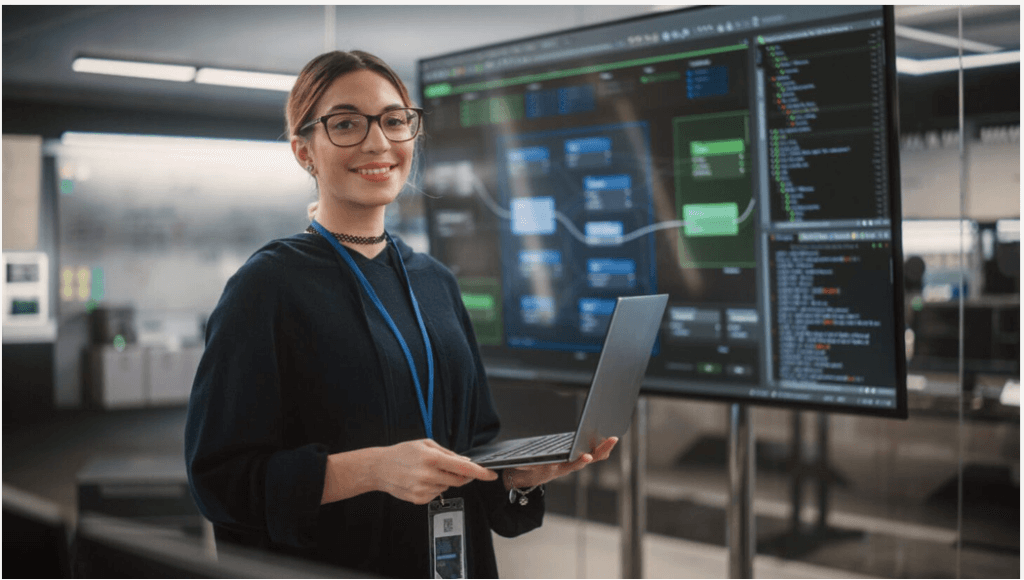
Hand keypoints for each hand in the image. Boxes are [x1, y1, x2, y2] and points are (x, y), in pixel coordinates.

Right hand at [372, 439, 497, 504]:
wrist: (379, 468)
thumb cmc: (402, 453)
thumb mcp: (426, 444)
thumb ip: (448, 453)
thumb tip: (466, 461)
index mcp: (431, 458)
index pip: (463, 468)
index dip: (480, 472)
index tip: (491, 475)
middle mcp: (428, 475)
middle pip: (460, 481)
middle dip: (464, 475)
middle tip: (454, 468)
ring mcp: (423, 489)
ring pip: (448, 487)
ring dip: (445, 480)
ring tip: (427, 471)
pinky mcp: (419, 500)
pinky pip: (437, 494)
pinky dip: (435, 487)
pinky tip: (422, 480)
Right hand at [503, 436, 617, 489]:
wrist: (529, 478)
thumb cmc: (525, 471)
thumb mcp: (522, 469)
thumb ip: (524, 466)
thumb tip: (521, 464)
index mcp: (555, 470)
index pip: (569, 466)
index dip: (579, 461)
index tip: (588, 457)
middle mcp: (567, 468)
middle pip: (587, 460)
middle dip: (600, 450)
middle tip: (612, 439)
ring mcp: (572, 464)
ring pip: (592, 458)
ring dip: (603, 449)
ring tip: (614, 438)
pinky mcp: (575, 460)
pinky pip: (592, 455)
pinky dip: (600, 448)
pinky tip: (608, 439)